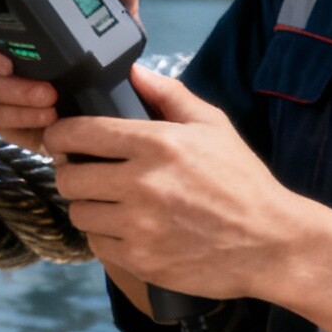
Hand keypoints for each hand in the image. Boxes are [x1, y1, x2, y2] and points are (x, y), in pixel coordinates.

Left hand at [45, 68, 327, 304]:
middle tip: (88, 173)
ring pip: (79, 212)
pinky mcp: (140, 259)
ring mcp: (139, 225)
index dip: (60, 134)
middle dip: (73, 172)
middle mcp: (142, 183)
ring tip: (110, 202)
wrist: (271, 243)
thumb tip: (132, 72)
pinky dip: (106, 236)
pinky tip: (127, 228)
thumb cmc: (242, 181)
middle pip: (69, 177)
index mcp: (157, 144)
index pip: (79, 133)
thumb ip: (169, 94)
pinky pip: (97, 244)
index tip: (60, 137)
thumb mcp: (213, 126)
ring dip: (89, 206)